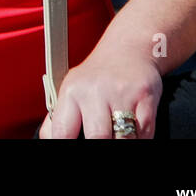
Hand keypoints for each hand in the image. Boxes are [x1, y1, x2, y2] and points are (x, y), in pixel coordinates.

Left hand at [38, 44, 163, 138]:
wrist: (128, 48)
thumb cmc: (96, 75)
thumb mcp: (71, 90)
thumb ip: (59, 117)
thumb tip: (50, 139)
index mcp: (71, 92)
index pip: (61, 130)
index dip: (64, 145)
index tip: (71, 147)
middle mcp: (94, 91)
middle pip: (96, 136)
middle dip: (99, 145)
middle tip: (100, 140)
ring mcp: (121, 94)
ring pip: (123, 138)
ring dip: (121, 142)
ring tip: (117, 135)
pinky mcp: (145, 96)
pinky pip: (145, 133)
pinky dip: (140, 138)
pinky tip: (134, 131)